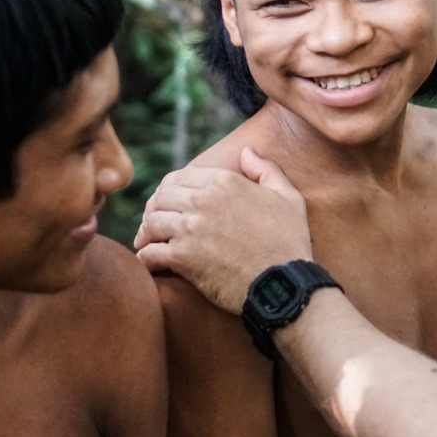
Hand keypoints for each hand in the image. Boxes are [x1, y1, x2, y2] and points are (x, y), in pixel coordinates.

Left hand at [135, 148, 312, 313]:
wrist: (284, 283)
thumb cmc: (289, 241)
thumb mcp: (288, 197)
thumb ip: (265, 170)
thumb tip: (247, 152)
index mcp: (224, 181)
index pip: (179, 177)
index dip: (170, 190)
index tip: (170, 203)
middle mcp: (203, 200)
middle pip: (160, 197)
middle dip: (155, 210)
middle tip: (155, 224)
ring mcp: (190, 228)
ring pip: (151, 222)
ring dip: (148, 233)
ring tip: (150, 243)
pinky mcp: (183, 258)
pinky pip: (149, 253)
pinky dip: (146, 258)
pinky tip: (152, 263)